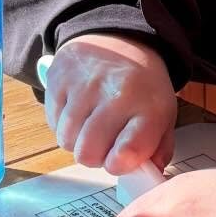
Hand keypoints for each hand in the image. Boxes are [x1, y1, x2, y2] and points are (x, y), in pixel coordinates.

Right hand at [43, 32, 176, 174]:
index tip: (118, 160)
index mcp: (150, 107)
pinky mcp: (59, 78)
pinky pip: (53, 122)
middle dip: (95, 156)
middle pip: (88, 153)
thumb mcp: (162, 115)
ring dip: (77, 141)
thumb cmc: (142, 88)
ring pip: (67, 141)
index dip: (119, 165)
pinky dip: (64, 124)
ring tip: (91, 126)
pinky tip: (79, 111)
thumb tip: (146, 177)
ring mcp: (85, 85)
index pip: (129, 151)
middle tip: (104, 144)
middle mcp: (117, 94)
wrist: (118, 39)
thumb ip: (157, 150)